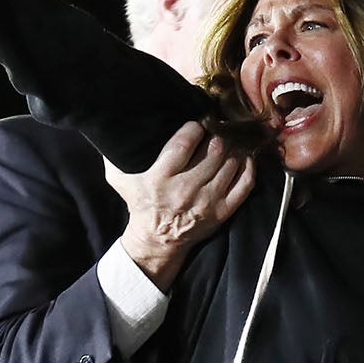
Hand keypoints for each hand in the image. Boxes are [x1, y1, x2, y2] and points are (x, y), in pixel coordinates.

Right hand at [105, 121, 255, 288]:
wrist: (156, 239)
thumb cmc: (140, 202)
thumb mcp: (120, 177)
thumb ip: (116, 153)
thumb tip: (115, 124)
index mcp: (161, 177)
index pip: (185, 143)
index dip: (195, 128)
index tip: (197, 124)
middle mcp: (186, 189)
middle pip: (213, 151)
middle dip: (217, 135)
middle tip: (217, 128)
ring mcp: (207, 202)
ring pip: (230, 164)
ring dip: (233, 148)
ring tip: (229, 141)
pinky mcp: (222, 211)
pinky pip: (245, 184)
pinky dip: (248, 166)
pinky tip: (244, 156)